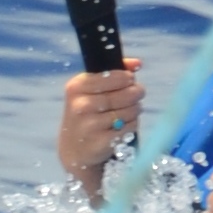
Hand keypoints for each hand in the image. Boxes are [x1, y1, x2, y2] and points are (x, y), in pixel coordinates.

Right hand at [58, 58, 143, 192]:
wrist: (75, 149)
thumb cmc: (88, 113)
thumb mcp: (91, 90)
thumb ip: (113, 72)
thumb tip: (137, 64)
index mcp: (76, 87)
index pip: (111, 76)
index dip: (126, 78)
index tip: (130, 79)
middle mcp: (81, 105)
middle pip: (125, 93)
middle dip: (136, 92)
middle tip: (138, 93)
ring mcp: (90, 125)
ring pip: (130, 110)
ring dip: (135, 110)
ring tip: (128, 112)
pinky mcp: (101, 142)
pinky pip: (130, 127)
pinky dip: (132, 125)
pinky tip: (123, 127)